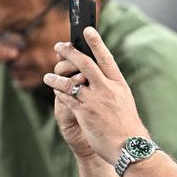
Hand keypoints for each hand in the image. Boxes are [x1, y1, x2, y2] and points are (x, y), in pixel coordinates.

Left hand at [44, 29, 147, 165]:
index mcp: (119, 85)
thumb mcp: (124, 102)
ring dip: (55, 77)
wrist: (129, 147)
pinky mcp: (84, 112)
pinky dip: (59, 93)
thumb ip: (110, 89)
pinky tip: (55, 92)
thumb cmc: (127, 127)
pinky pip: (66, 98)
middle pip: (84, 63)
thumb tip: (96, 79)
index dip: (95, 42)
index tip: (87, 29)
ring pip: (69, 81)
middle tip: (59, 46)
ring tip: (48, 77)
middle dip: (69, 52)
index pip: (106, 58)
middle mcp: (107, 89)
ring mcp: (95, 100)